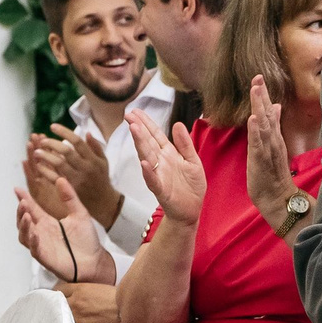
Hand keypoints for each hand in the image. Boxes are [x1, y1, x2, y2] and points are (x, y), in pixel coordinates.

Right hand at [14, 174, 113, 282]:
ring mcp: (42, 246)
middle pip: (24, 222)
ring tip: (26, 215)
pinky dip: (32, 241)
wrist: (95, 261)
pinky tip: (34, 233)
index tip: (17, 189)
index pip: (32, 209)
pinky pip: (34, 250)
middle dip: (21, 212)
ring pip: (24, 236)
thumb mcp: (80, 214)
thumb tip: (61, 179)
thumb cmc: (87, 240)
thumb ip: (69, 198)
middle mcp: (41, 233)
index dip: (24, 199)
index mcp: (48, 222)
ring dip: (23, 226)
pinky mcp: (45, 258)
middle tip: (23, 202)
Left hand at [32, 126, 121, 227]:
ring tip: (36, 151)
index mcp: (93, 159)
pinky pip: (54, 178)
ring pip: (59, 164)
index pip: (77, 142)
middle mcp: (85, 168)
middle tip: (42, 141)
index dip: (64, 132)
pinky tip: (38, 165)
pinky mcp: (70, 189)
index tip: (52, 126)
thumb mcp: (104, 161)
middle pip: (66, 151)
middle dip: (52, 143)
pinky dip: (45, 171)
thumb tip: (86, 132)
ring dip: (45, 156)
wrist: (103, 201)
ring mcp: (77, 179)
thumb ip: (95, 147)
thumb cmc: (101, 178)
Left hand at [57, 280, 124, 322]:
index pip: (59, 290)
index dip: (59, 294)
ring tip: (69, 320)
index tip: (60, 296)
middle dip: (59, 306)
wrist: (128, 316)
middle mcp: (75, 303)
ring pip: (62, 318)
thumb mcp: (101, 288)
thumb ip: (86, 292)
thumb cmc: (120, 301)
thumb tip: (81, 296)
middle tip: (62, 309)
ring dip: (64, 319)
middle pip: (57, 304)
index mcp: (80, 289)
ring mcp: (77, 318)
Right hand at [130, 111, 206, 227]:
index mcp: (168, 154)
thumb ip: (185, 144)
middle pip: (148, 143)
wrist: (191, 211)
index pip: (155, 135)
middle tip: (129, 115)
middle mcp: (161, 163)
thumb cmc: (191, 186)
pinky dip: (148, 173)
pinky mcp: (162, 191)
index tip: (135, 111)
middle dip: (139, 129)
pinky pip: (153, 181)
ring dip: (140, 144)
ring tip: (134, 129)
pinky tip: (144, 163)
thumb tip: (177, 123)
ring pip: (148, 157)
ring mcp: (159, 176)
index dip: (146, 123)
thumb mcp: (193, 161)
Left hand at [243, 75, 303, 238]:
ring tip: (255, 91)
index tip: (258, 78)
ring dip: (259, 108)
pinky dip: (256, 131)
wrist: (277, 198)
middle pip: (267, 114)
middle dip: (262, 95)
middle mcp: (273, 140)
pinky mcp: (261, 160)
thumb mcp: (272, 146)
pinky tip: (253, 119)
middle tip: (257, 77)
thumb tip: (275, 105)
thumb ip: (273, 125)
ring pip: (264, 125)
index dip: (263, 95)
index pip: (268, 112)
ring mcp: (268, 150)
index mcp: (274, 137)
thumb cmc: (272, 173)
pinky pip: (259, 144)